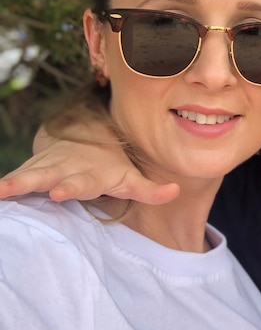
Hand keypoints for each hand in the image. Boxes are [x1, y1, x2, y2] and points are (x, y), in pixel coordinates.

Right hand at [0, 127, 179, 203]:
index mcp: (88, 174)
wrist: (84, 138)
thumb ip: (150, 189)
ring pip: (24, 174)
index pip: (80, 182)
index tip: (61, 191)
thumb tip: (175, 192)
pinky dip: (5, 185)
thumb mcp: (130, 178)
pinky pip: (13, 178)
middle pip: (45, 176)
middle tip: (9, 188)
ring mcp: (44, 168)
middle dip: (30, 182)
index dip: (71, 186)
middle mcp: (63, 169)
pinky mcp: (29, 171)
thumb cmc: (109, 167)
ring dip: (10, 181)